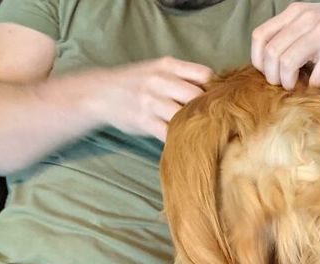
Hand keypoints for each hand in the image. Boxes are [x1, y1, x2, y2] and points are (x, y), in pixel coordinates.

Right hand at [87, 56, 213, 140]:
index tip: (218, 102)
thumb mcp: (157, 69)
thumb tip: (214, 91)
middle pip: (197, 96)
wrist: (101, 92)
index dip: (215, 90)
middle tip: (213, 122)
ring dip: (195, 126)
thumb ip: (182, 76)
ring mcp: (151, 101)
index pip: (204, 74)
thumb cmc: (136, 83)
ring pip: (184, 115)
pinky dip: (179, 139)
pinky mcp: (144, 121)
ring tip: (201, 134)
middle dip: (207, 110)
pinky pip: (169, 133)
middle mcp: (160, 80)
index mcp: (167, 66)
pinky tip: (185, 143)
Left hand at [251, 0, 319, 90]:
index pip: (260, 37)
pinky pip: (316, 76)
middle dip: (274, 77)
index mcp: (295, 12)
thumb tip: (268, 63)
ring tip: (297, 87)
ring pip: (287, 64)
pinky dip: (313, 88)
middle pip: (272, 54)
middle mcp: (306, 18)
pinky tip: (317, 88)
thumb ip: (291, 36)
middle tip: (285, 85)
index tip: (269, 73)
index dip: (259, 61)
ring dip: (289, 83)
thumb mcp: (311, 24)